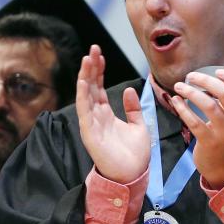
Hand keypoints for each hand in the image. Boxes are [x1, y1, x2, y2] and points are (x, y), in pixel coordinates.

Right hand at [76, 45, 149, 183]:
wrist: (132, 175)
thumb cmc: (134, 155)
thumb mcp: (139, 126)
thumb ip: (133, 109)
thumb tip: (130, 89)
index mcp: (106, 114)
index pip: (100, 87)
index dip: (99, 71)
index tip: (100, 54)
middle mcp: (96, 116)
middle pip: (91, 87)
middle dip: (91, 67)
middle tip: (93, 49)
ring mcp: (91, 123)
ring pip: (85, 95)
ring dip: (85, 76)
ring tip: (87, 58)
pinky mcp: (89, 133)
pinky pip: (84, 111)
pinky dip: (83, 96)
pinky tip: (83, 82)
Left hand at [170, 59, 223, 189]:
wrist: (223, 166)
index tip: (217, 71)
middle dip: (206, 81)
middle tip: (191, 76)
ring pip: (209, 106)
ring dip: (191, 93)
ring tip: (179, 87)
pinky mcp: (209, 142)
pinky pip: (195, 122)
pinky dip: (183, 109)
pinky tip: (176, 102)